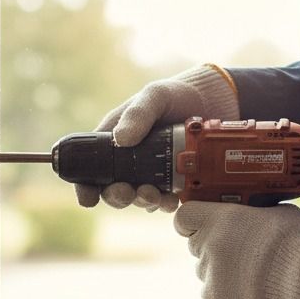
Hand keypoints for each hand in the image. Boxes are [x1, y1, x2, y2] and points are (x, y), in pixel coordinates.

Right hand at [75, 65, 239, 211]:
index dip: (85, 186)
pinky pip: (164, 200)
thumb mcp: (155, 96)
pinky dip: (165, 204)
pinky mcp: (173, 182)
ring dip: (143, 201)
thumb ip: (138, 114)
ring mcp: (151, 174)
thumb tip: (121, 139)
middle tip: (127, 193)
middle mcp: (130, 161)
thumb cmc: (176, 94)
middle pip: (113, 189)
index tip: (88, 198)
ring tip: (154, 195)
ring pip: (139, 198)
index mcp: (115, 141)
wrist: (214, 101)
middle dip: (117, 197)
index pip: (91, 167)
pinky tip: (172, 199)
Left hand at [173, 201, 299, 298]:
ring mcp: (210, 274)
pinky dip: (225, 292)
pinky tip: (247, 288)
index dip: (190, 220)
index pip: (183, 217)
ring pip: (204, 270)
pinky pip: (212, 292)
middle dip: (210, 245)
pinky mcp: (216, 298)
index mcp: (220, 218)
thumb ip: (255, 211)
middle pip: (195, 244)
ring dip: (219, 269)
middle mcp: (209, 245)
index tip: (198, 224)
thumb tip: (254, 213)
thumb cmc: (296, 244)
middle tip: (235, 248)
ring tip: (247, 271)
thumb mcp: (277, 211)